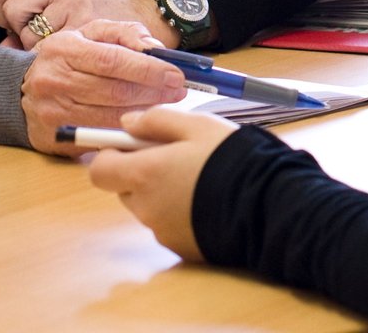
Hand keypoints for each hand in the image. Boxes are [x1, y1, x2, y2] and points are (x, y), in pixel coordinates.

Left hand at [0, 0, 148, 48]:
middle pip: (10, 10)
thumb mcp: (61, 6)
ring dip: (39, 47)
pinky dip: (54, 56)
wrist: (143, 23)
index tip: (23, 26)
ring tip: (63, 45)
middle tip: (44, 39)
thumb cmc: (96, 20)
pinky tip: (71, 54)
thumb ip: (26, 21)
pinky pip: (47, 48)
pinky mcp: (85, 21)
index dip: (5, 14)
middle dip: (21, 32)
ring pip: (27, 33)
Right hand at [22, 20, 187, 154]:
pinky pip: (99, 136)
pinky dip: (125, 131)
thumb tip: (154, 47)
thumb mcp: (90, 34)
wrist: (22, 90)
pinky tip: (142, 123)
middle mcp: (54, 80)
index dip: (148, 69)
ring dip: (144, 113)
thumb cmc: (66, 59)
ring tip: (165, 105)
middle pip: (114, 91)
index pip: (112, 60)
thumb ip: (124, 34)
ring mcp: (52, 111)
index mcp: (63, 49)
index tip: (175, 74)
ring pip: (110, 117)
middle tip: (178, 91)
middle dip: (153, 92)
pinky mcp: (54, 137)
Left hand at [85, 106, 237, 261]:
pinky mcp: (180, 247)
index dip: (111, 154)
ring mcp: (162, 231)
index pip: (100, 170)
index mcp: (144, 174)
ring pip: (148, 206)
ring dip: (161, 192)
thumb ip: (157, 120)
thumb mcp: (198, 125)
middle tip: (176, 156)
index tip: (133, 144)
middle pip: (124, 188)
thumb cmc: (232, 159)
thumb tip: (127, 122)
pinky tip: (208, 199)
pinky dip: (179, 212)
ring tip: (200, 177)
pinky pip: (169, 224)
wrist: (267, 205)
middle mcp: (145, 207)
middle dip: (141, 172)